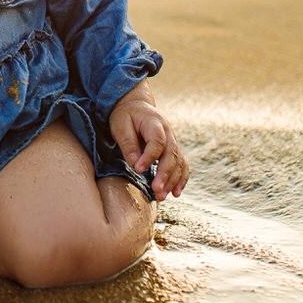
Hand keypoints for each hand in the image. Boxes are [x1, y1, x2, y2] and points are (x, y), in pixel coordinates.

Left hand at [108, 80, 187, 200]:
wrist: (136, 106)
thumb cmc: (125, 115)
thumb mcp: (120, 125)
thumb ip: (128, 144)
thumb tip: (135, 164)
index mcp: (154, 122)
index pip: (157, 141)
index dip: (149, 156)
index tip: (138, 170)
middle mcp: (168, 132)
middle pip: (171, 154)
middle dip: (165, 174)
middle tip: (156, 190)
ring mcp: (173, 141)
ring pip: (178, 162)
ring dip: (172, 180)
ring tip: (162, 196)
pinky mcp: (173, 150)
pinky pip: (182, 164)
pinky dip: (181, 178)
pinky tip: (175, 193)